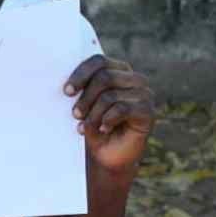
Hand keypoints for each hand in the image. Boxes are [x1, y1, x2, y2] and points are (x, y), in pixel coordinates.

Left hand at [64, 55, 154, 173]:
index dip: (81, 74)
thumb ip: (80, 90)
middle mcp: (134, 78)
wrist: (109, 155)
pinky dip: (107, 120)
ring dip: (93, 114)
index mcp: (117, 70)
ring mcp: (144, 94)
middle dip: (86, 98)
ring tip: (85, 127)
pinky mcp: (148, 111)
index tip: (67, 92)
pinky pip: (122, 109)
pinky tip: (103, 129)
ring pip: (110, 96)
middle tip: (75, 114)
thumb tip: (67, 83)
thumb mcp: (84, 106)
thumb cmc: (94, 126)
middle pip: (104, 77)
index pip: (99, 61)